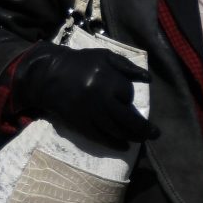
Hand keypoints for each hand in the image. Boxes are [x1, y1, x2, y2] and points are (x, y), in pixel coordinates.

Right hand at [14, 46, 155, 144]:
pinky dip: (113, 143)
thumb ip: (126, 66)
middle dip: (144, 128)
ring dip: (131, 137)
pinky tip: (124, 146)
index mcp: (106, 79)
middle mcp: (100, 99)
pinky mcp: (79, 124)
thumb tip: (148, 79)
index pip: (127, 94)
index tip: (125, 98)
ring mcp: (89, 113)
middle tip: (155, 135)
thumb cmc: (78, 64)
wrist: (46, 75)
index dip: (128, 96)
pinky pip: (99, 137)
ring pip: (115, 130)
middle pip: (128, 118)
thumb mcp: (103, 56)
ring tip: (142, 140)